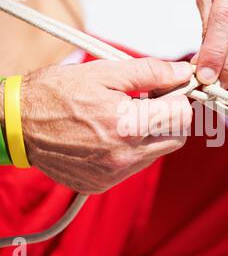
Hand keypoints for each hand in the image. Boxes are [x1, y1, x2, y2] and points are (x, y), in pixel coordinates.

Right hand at [19, 58, 192, 193]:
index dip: (178, 98)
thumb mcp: (103, 72)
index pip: (182, 116)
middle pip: (176, 138)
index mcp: (126, 125)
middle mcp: (123, 156)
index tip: (166, 90)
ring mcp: (113, 174)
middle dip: (171, 118)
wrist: (17, 125)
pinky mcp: (102, 183)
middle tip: (150, 103)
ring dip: (152, 134)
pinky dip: (134, 149)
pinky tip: (114, 135)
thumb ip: (149, 72)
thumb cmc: (56, 94)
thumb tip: (183, 73)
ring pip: (158, 153)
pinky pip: (135, 166)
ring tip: (127, 117)